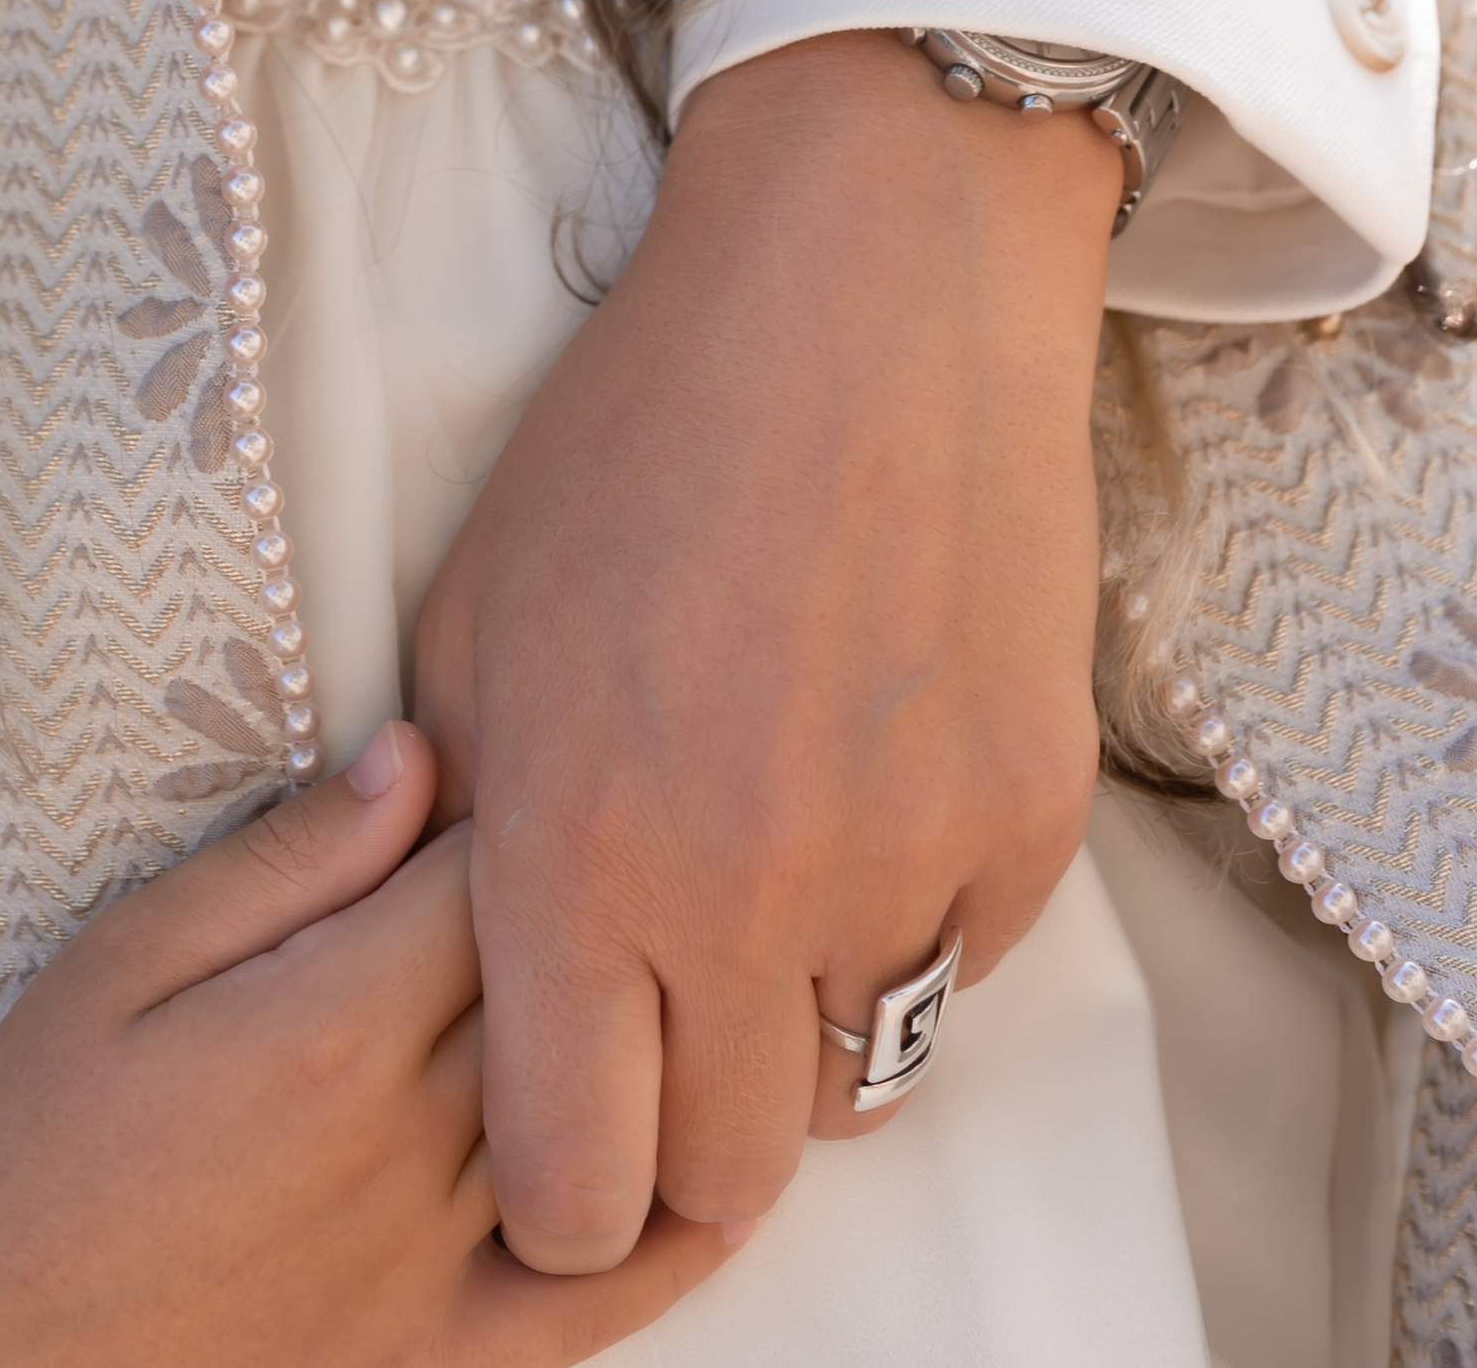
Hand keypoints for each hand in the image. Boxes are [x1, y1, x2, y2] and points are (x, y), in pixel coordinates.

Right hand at [0, 723, 735, 1367]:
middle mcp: (410, 1145)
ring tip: (658, 953)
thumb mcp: (122, 961)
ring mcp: (437, 1266)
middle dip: (596, 902)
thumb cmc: (28, 1147)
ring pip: (600, 1120)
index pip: (502, 875)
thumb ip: (282, 861)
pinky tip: (709, 1172)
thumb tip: (417, 755)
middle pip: (568, 986)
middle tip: (606, 832)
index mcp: (333, 1025)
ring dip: (638, 1034)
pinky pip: (595, 1301)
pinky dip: (667, 1238)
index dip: (529, 803)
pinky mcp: (439, 1361)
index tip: (533, 758)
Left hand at [413, 31, 1114, 1264]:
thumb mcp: (473, 615)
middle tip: (659, 1026)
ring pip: (855, 1089)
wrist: (865, 287)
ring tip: (760, 877)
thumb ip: (451, 821)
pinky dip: (907, 927)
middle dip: (677, 1140)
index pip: (569, 1180)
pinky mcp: (1028, 824)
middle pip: (724, 1180)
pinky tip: (861, 783)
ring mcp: (905, 865)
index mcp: (579, 848)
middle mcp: (746, 891)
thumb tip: (449, 973)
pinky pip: (959, 972)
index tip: (556, 1132)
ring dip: (796, 1030)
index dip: (554, 1188)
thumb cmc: (641, 431)